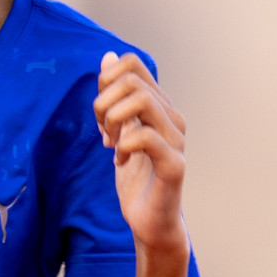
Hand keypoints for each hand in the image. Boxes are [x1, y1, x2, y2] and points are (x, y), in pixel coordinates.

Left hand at [93, 52, 187, 255]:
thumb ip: (114, 95)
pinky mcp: (174, 165)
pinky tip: (120, 160)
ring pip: (142, 100)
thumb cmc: (136, 177)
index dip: (105, 80)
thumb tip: (107, 56)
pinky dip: (123, 145)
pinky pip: (146, 137)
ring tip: (110, 142)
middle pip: (132, 79)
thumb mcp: (117, 130)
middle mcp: (172, 117)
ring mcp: (176, 140)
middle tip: (101, 130)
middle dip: (104, 101)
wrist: (150, 221)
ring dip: (113, 119)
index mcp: (159, 106)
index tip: (100, 112)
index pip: (132, 64)